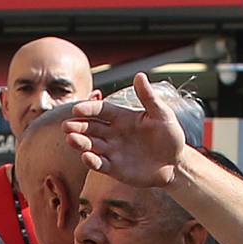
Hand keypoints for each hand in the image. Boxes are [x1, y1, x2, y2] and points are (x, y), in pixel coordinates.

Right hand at [67, 73, 186, 185]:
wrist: (176, 164)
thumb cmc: (170, 136)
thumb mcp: (162, 114)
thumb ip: (148, 97)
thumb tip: (139, 75)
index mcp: (122, 117)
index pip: (100, 111)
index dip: (88, 109)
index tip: (77, 109)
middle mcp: (113, 133)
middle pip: (91, 127)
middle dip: (78, 126)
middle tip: (67, 126)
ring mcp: (112, 151)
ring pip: (91, 145)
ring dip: (80, 142)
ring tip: (71, 139)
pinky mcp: (115, 168)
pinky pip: (100, 164)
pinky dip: (92, 161)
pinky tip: (86, 157)